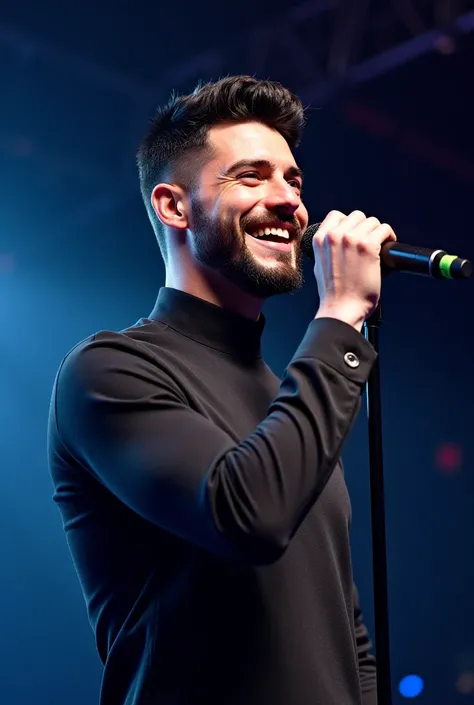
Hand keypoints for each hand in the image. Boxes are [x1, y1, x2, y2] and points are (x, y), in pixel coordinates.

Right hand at [313, 210, 396, 329]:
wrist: (341, 309)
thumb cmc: (333, 294)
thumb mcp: (319, 265)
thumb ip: (327, 248)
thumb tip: (340, 241)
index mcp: (320, 239)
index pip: (336, 215)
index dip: (349, 223)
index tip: (356, 232)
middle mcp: (335, 235)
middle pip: (357, 216)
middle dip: (364, 227)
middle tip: (369, 240)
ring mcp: (352, 239)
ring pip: (372, 221)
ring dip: (377, 232)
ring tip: (379, 244)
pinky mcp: (368, 246)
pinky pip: (384, 229)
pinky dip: (389, 236)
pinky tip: (388, 245)